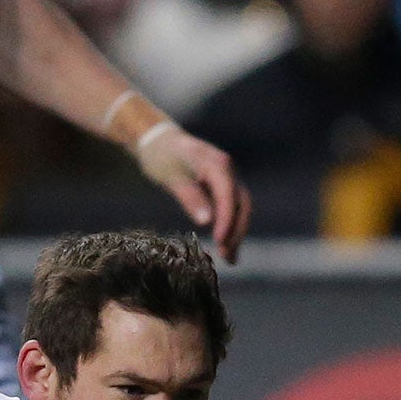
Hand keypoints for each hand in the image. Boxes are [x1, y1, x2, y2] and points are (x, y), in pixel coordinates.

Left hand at [135, 124, 252, 263]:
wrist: (159, 141)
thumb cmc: (162, 158)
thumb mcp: (170, 177)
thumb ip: (189, 197)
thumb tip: (206, 222)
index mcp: (216, 164)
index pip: (228, 195)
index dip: (227, 220)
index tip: (220, 242)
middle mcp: (227, 169)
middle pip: (241, 203)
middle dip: (236, 231)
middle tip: (227, 257)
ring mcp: (227, 177)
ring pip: (240, 207)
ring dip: (236, 232)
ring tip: (229, 258)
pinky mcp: (222, 185)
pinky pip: (232, 207)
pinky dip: (230, 225)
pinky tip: (225, 245)